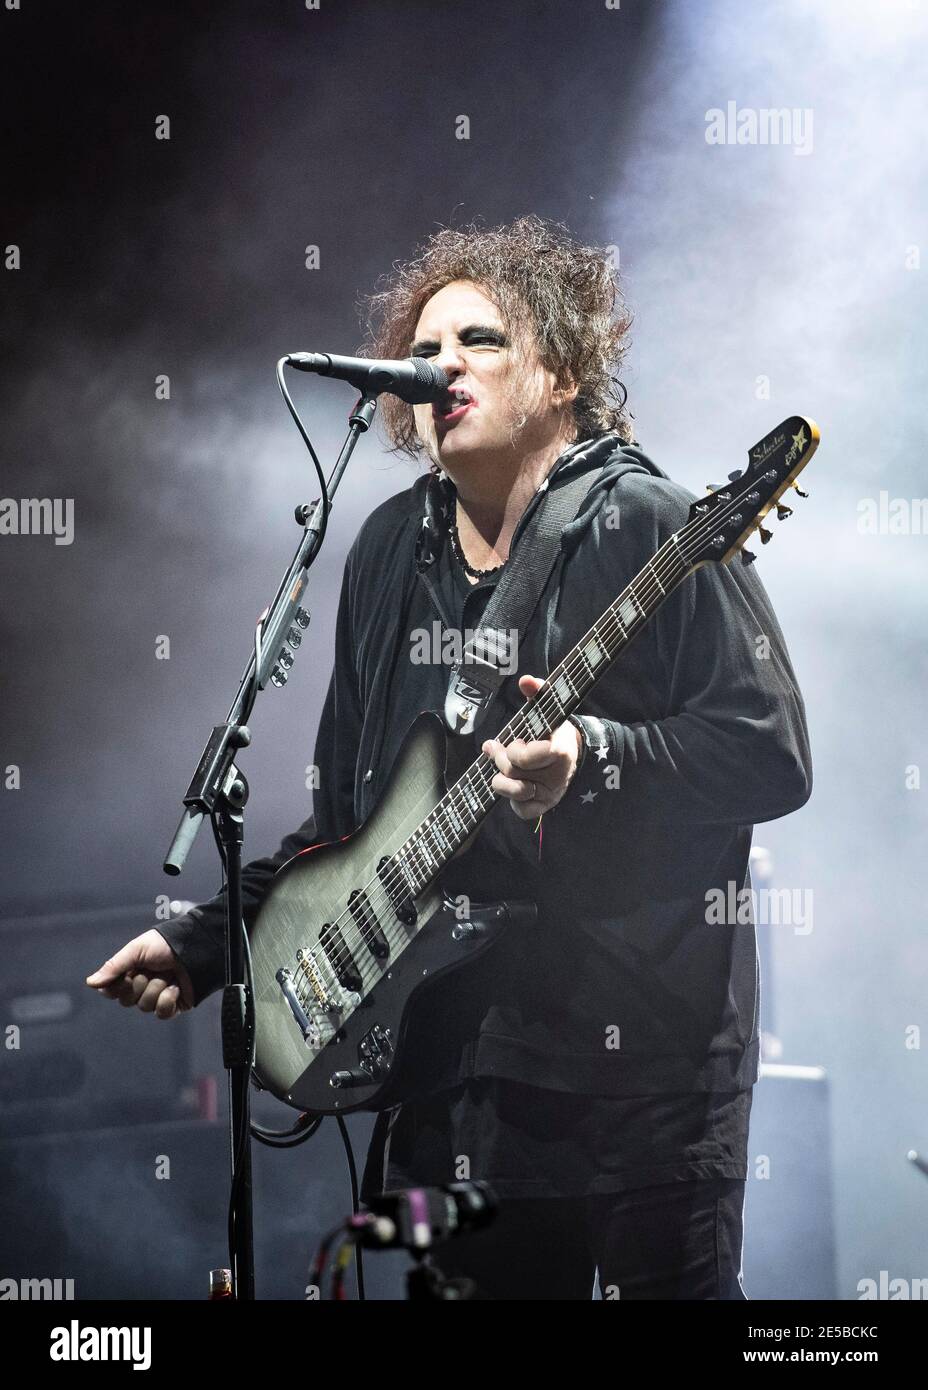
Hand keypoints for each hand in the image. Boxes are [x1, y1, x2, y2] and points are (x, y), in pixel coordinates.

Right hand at [85, 928, 194, 1018]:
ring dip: (156, 988)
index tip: (125, 976)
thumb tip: (90, 982)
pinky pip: (162, 1013)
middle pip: (126, 1000)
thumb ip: (114, 966)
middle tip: (151, 971)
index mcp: (130, 971)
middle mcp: (141, 985)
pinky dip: (168, 1000)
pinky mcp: (173, 1005)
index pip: (111, 990)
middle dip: (139, 985)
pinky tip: (176, 987)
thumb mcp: (137, 949)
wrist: (197, 947)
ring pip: (144, 1006)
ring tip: (168, 974)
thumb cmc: (166, 944)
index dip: (116, 987)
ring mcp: (157, 996)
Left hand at [482, 674, 582, 820]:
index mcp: (559, 752)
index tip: (514, 742)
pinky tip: (511, 784)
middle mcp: (557, 776)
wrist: (570, 753)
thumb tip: (525, 680)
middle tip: (497, 750)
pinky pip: (521, 811)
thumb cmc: (551, 730)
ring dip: (500, 779)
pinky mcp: (544, 807)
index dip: (513, 751)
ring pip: (515, 792)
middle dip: (500, 759)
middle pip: (514, 773)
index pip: (526, 757)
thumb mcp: (546, 708)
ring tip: (499, 768)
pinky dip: (512, 799)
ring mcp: (551, 794)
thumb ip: (537, 692)